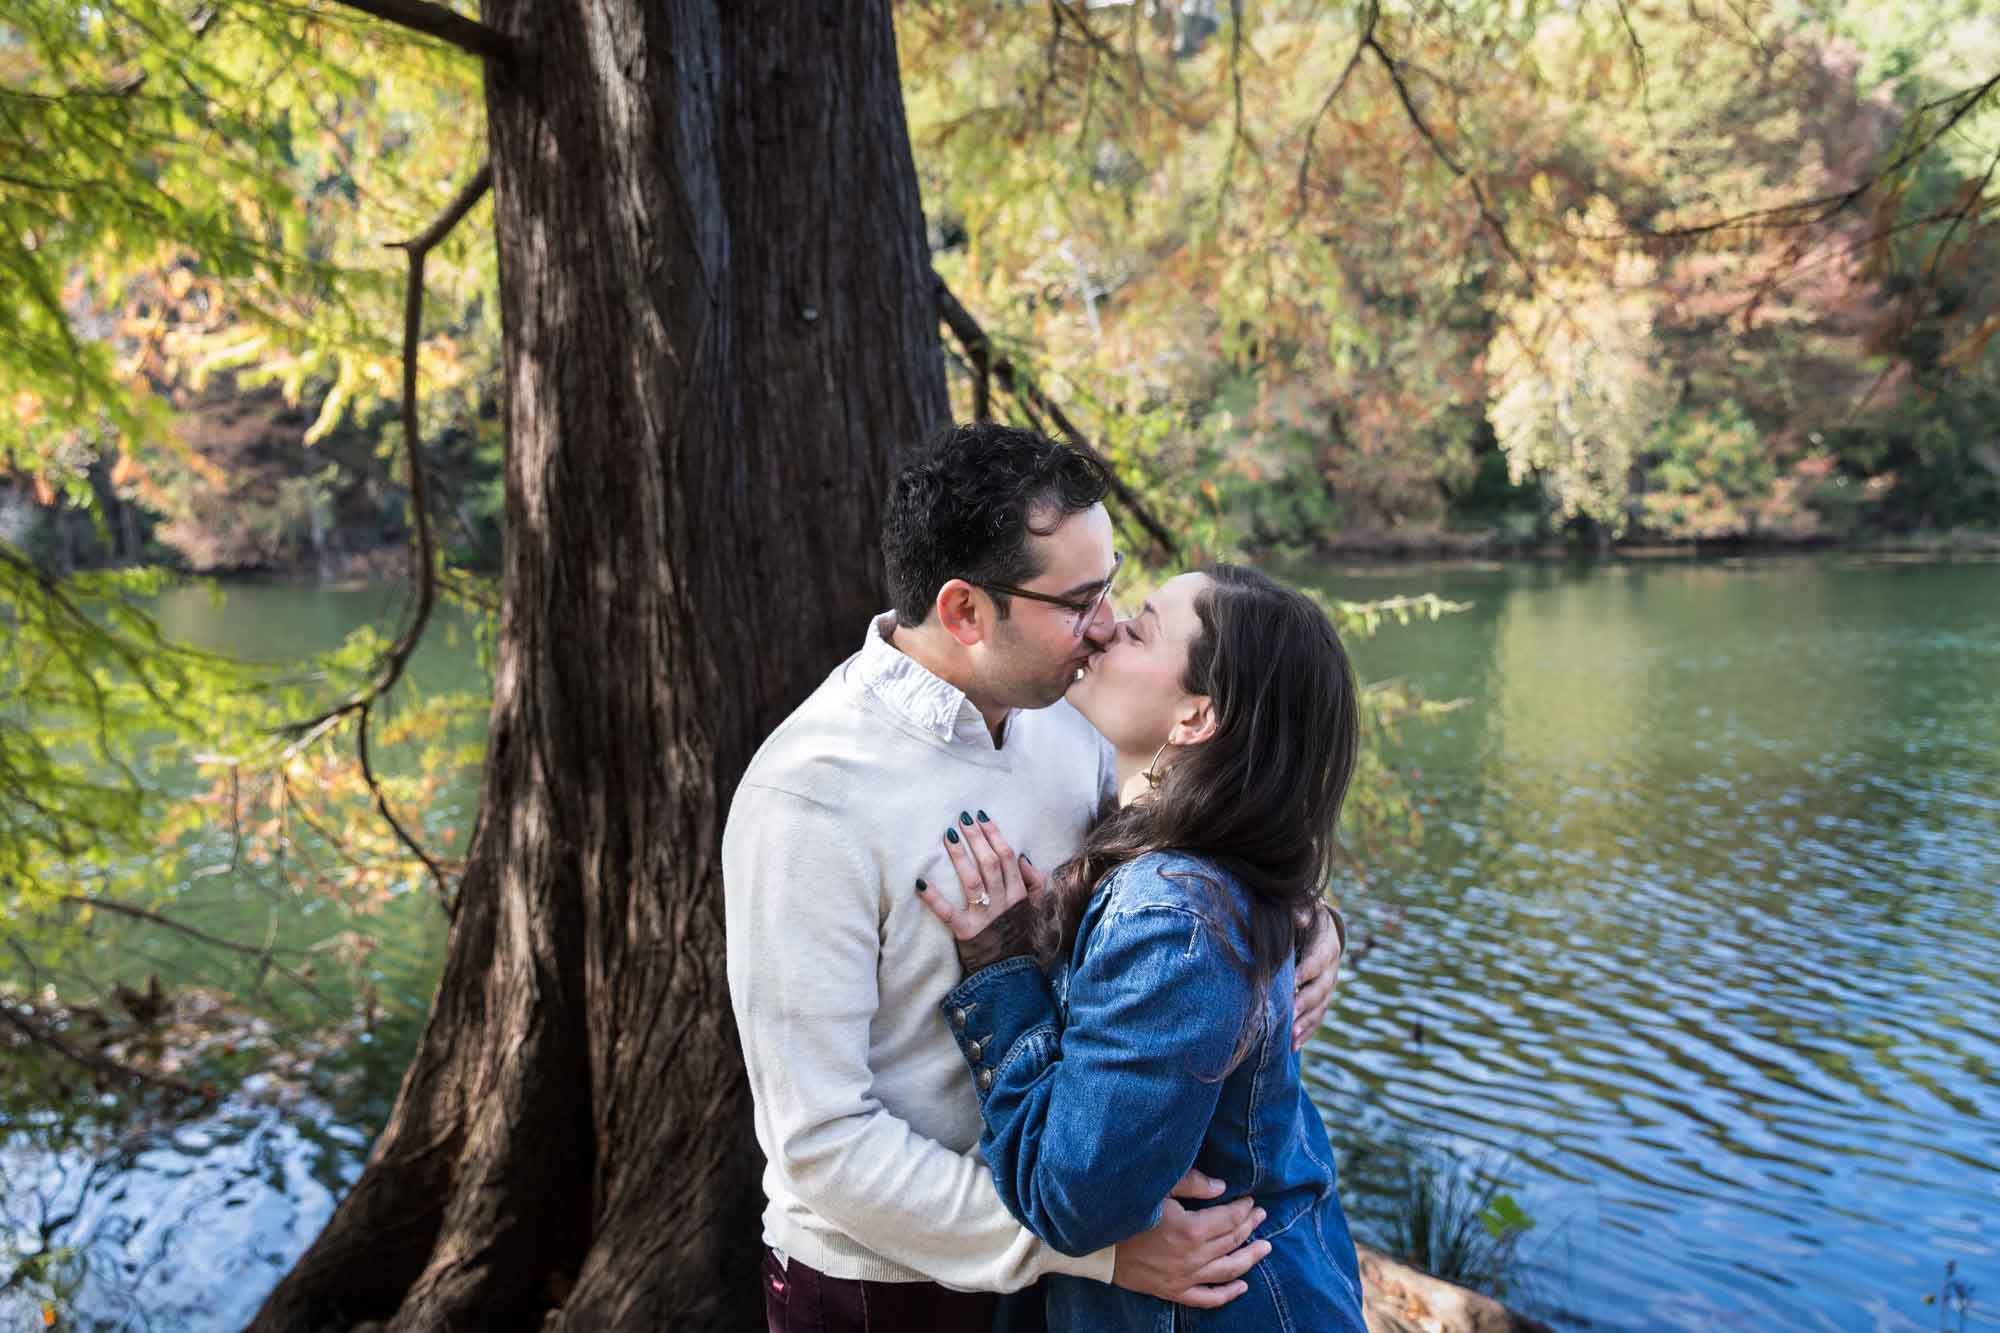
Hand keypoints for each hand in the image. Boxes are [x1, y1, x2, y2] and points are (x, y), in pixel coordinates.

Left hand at [916, 811, 1048, 971]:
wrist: (1009, 973)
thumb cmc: (1019, 937)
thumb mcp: (1036, 910)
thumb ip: (1035, 884)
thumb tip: (1025, 859)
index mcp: (1019, 895)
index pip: (1007, 857)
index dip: (994, 835)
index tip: (981, 818)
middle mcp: (1003, 903)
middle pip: (990, 863)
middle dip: (976, 838)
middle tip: (962, 818)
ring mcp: (984, 917)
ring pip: (971, 880)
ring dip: (959, 856)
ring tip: (949, 835)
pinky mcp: (965, 932)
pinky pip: (948, 913)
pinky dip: (933, 898)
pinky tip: (920, 882)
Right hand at [1111, 1169, 1267, 1307]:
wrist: (1096, 1243)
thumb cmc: (1126, 1210)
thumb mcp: (1158, 1187)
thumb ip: (1192, 1183)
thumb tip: (1222, 1187)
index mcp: (1190, 1229)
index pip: (1230, 1218)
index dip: (1244, 1208)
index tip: (1250, 1200)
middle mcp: (1193, 1257)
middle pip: (1233, 1241)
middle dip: (1250, 1226)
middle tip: (1260, 1216)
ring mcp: (1185, 1278)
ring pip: (1229, 1271)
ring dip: (1250, 1258)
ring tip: (1265, 1247)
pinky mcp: (1174, 1291)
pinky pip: (1208, 1298)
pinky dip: (1228, 1294)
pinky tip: (1243, 1286)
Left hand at [1290, 902, 1344, 1051]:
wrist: (1322, 930)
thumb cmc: (1307, 919)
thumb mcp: (1306, 910)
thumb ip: (1300, 912)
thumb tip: (1299, 917)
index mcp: (1326, 949)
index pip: (1316, 962)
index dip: (1305, 971)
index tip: (1291, 980)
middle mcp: (1330, 972)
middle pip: (1320, 991)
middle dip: (1305, 1004)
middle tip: (1289, 1014)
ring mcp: (1328, 989)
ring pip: (1320, 1010)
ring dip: (1305, 1024)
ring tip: (1291, 1038)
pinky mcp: (1322, 1002)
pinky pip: (1317, 1020)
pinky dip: (1306, 1033)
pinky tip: (1293, 1046)